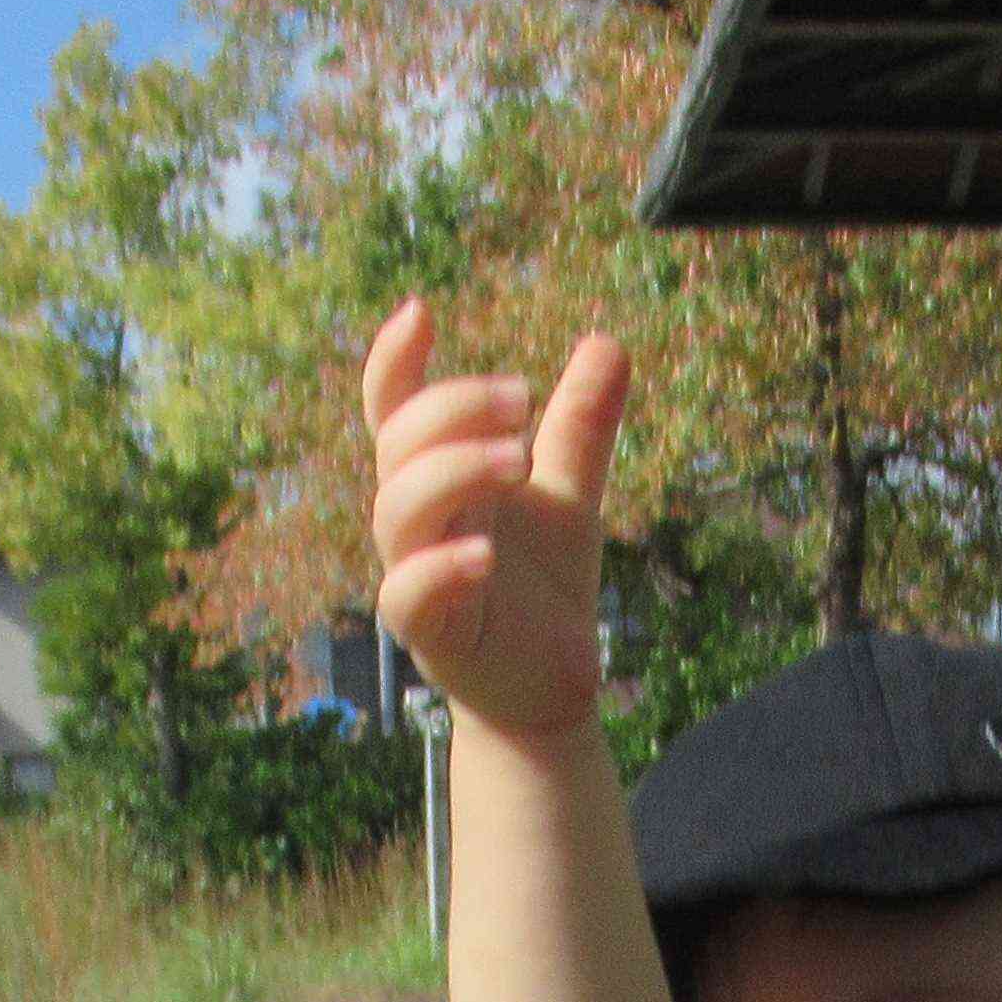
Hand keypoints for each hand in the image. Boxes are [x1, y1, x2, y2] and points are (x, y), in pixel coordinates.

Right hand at [363, 297, 628, 746]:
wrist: (551, 689)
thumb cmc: (542, 590)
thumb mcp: (569, 497)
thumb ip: (580, 428)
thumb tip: (607, 342)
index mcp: (441, 479)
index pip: (395, 410)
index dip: (394, 361)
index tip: (420, 311)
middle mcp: (419, 521)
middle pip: (398, 445)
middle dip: (452, 410)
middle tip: (522, 399)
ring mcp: (415, 575)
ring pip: (397, 509)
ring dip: (452, 471)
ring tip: (517, 458)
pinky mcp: (430, 634)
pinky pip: (407, 595)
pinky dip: (440, 567)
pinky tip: (486, 554)